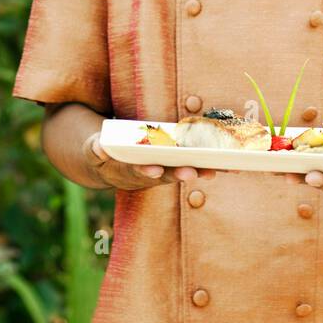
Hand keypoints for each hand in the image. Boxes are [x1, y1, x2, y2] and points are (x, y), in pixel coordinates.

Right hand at [82, 132, 218, 191]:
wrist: (110, 165)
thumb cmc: (103, 154)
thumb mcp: (93, 151)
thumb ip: (95, 149)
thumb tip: (99, 147)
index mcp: (129, 171)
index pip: (138, 173)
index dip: (146, 172)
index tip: (154, 170)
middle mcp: (149, 175)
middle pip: (165, 176)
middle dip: (178, 174)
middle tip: (192, 172)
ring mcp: (163, 171)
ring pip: (183, 172)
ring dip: (199, 171)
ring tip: (215, 170)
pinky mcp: (174, 165)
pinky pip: (194, 165)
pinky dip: (208, 166)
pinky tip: (228, 166)